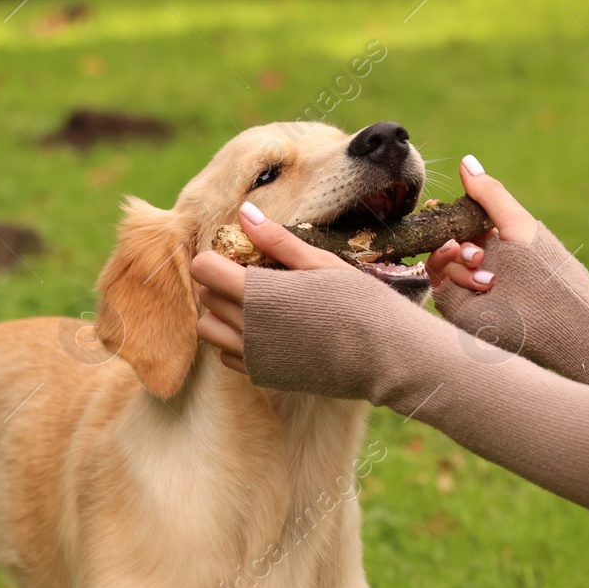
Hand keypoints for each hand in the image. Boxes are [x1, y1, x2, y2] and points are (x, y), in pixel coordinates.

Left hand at [190, 201, 350, 367]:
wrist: (384, 357)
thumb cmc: (360, 302)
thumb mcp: (321, 263)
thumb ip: (276, 241)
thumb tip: (243, 212)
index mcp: (259, 293)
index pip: (203, 269)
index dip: (218, 258)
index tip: (242, 257)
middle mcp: (247, 327)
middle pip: (205, 296)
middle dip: (221, 283)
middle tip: (257, 278)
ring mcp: (252, 355)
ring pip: (208, 329)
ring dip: (221, 314)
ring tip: (256, 305)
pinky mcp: (261, 375)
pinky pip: (227, 356)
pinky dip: (236, 342)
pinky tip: (266, 331)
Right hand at [423, 155, 539, 295]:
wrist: (544, 309)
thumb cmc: (539, 263)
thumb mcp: (514, 221)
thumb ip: (488, 193)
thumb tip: (465, 160)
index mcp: (491, 237)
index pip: (458, 219)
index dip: (446, 214)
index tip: (436, 206)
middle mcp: (474, 257)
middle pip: (444, 237)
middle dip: (457, 241)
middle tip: (477, 252)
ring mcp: (462, 279)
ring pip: (439, 258)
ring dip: (458, 260)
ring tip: (485, 271)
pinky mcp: (453, 299)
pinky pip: (437, 278)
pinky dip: (450, 273)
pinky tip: (478, 279)